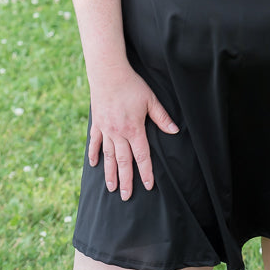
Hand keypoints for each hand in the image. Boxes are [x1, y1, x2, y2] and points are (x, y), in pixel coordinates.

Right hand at [88, 67, 178, 200]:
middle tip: (126, 197)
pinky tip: (94, 165)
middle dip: (126, 180)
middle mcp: (118, 133)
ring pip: (108, 156)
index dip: (146, 172)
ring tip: (112, 188)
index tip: (148, 186)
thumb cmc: (132, 85)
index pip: (141, 156)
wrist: (108, 73)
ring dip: (110, 173)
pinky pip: (94, 142)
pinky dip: (93, 154)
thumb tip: (175, 130)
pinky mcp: (97, 123)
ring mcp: (105, 129)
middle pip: (123, 162)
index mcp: (134, 129)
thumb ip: (162, 117)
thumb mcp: (151, 100)